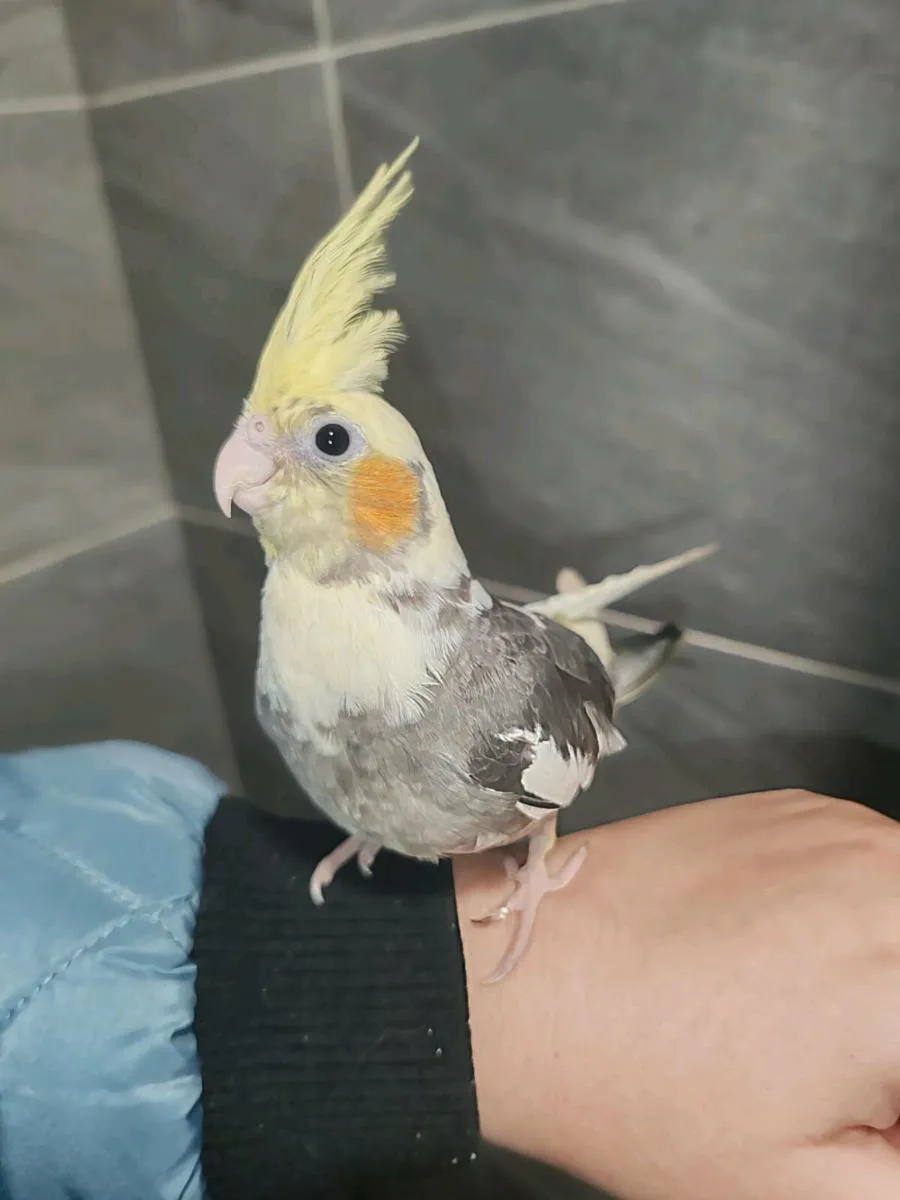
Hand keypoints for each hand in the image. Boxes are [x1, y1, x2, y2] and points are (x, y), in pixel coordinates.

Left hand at [454, 791, 899, 1199]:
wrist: (529, 976)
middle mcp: (888, 883)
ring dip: (890, 970)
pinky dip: (868, 914)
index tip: (873, 1105)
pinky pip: (879, 866)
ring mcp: (841, 830)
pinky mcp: (796, 807)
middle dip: (894, 1030)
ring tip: (814, 1014)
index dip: (895, 1091)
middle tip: (850, 1069)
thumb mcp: (803, 1190)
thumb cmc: (640, 1086)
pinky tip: (792, 953)